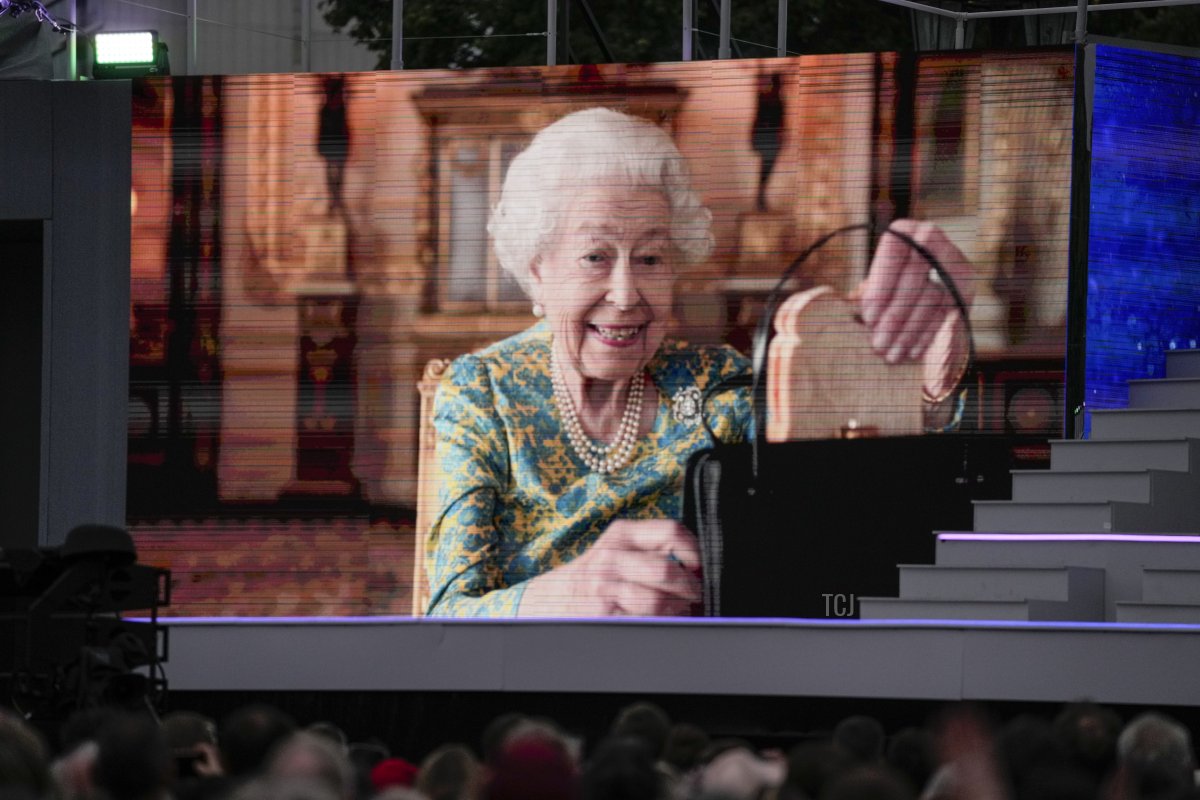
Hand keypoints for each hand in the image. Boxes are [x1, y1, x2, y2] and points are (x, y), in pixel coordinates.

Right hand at [519, 520, 701, 616]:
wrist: (549, 599)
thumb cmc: (592, 576)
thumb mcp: (616, 550)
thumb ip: (651, 551)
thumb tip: (697, 569)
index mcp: (621, 534)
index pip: (671, 531)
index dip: (695, 552)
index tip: (700, 568)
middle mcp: (612, 557)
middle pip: (668, 570)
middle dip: (692, 589)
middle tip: (698, 598)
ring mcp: (606, 586)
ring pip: (660, 599)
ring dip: (681, 611)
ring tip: (684, 613)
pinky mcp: (604, 614)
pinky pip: (646, 621)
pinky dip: (663, 625)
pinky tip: (663, 623)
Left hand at [856, 220, 973, 397]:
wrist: (923, 298)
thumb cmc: (888, 293)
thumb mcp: (876, 289)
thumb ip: (871, 293)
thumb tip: (859, 308)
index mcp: (905, 232)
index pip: (893, 249)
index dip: (881, 284)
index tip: (868, 316)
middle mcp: (933, 239)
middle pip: (915, 275)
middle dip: (894, 315)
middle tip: (878, 344)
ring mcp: (954, 262)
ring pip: (933, 295)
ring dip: (909, 329)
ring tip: (891, 354)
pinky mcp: (967, 286)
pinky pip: (949, 310)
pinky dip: (928, 333)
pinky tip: (913, 351)